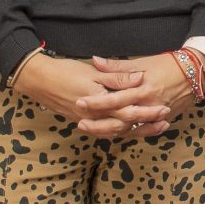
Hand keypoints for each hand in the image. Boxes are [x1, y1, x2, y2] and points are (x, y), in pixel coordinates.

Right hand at [12, 54, 171, 138]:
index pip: (129, 111)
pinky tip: (132, 129)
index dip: (147, 111)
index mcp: (100, 103)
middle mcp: (96, 117)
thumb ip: (117, 77)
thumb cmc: (66, 72)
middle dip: (147, 123)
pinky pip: (107, 131)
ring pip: (118, 131)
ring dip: (138, 130)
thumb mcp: (93, 72)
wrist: (39, 80)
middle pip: (127, 124)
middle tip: (165, 119)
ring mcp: (90, 121)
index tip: (164, 108)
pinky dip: (122, 131)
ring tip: (156, 128)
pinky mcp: (85, 121)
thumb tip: (138, 78)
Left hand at [85, 54, 197, 137]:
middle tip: (81, 124)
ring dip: (111, 132)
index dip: (97, 102)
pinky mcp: (162, 121)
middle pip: (121, 119)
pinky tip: (112, 135)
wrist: (195, 73)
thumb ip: (117, 66)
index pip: (116, 98)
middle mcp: (149, 105)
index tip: (80, 102)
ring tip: (92, 132)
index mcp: (143, 89)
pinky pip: (142, 131)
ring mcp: (156, 116)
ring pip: (130, 129)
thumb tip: (95, 61)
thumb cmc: (167, 64)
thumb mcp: (142, 62)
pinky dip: (127, 134)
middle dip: (100, 123)